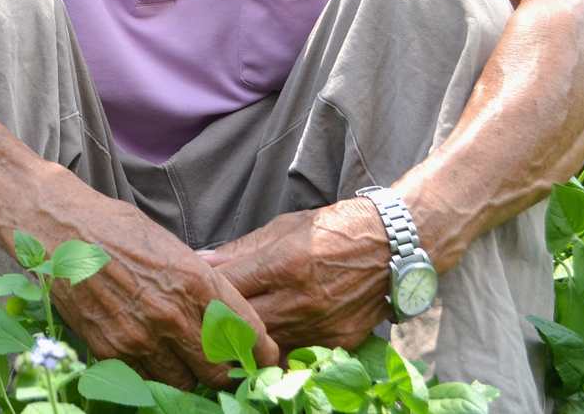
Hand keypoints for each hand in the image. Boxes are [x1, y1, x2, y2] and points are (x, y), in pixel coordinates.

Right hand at [25, 183, 280, 390]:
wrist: (54, 227)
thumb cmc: (112, 226)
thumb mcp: (170, 244)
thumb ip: (201, 280)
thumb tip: (226, 311)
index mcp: (195, 281)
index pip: (246, 333)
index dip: (259, 351)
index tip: (262, 356)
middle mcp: (172, 314)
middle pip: (219, 369)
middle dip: (226, 369)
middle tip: (223, 364)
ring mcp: (139, 336)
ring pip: (185, 382)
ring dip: (189, 374)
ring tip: (183, 360)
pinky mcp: (110, 349)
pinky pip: (146, 379)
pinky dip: (154, 373)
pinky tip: (151, 355)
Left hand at [199, 197, 391, 355]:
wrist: (391, 246)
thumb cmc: (331, 230)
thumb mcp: (282, 229)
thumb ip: (239, 250)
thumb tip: (201, 259)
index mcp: (283, 264)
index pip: (227, 288)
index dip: (206, 292)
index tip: (192, 292)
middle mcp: (301, 299)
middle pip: (242, 324)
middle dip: (219, 322)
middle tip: (203, 319)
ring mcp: (321, 325)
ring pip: (266, 346)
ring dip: (245, 341)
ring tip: (230, 334)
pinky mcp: (338, 342)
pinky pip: (296, 355)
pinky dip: (278, 352)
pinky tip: (266, 345)